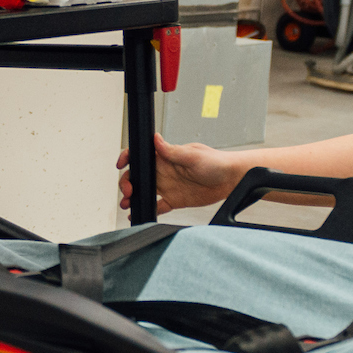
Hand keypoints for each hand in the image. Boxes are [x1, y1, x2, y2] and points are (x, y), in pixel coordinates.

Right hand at [115, 134, 239, 213]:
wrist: (231, 179)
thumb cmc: (216, 162)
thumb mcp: (193, 155)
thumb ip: (172, 151)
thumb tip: (156, 139)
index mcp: (165, 157)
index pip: (141, 155)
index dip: (128, 158)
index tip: (121, 164)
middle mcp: (164, 171)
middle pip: (138, 175)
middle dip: (128, 183)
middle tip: (128, 191)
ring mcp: (168, 186)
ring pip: (144, 191)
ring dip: (134, 196)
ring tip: (127, 204)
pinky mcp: (175, 200)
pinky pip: (157, 205)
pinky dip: (148, 209)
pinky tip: (139, 213)